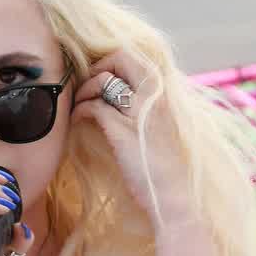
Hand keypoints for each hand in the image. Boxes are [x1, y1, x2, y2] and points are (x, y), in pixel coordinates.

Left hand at [70, 49, 188, 224]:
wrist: (178, 198)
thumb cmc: (169, 168)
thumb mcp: (164, 128)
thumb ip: (150, 108)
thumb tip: (125, 95)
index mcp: (167, 94)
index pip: (137, 57)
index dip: (112, 62)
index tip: (101, 78)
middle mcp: (156, 96)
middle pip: (121, 57)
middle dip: (97, 67)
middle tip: (86, 86)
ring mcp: (140, 112)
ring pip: (104, 79)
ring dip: (84, 89)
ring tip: (78, 104)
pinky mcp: (123, 131)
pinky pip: (94, 107)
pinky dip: (80, 109)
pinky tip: (77, 119)